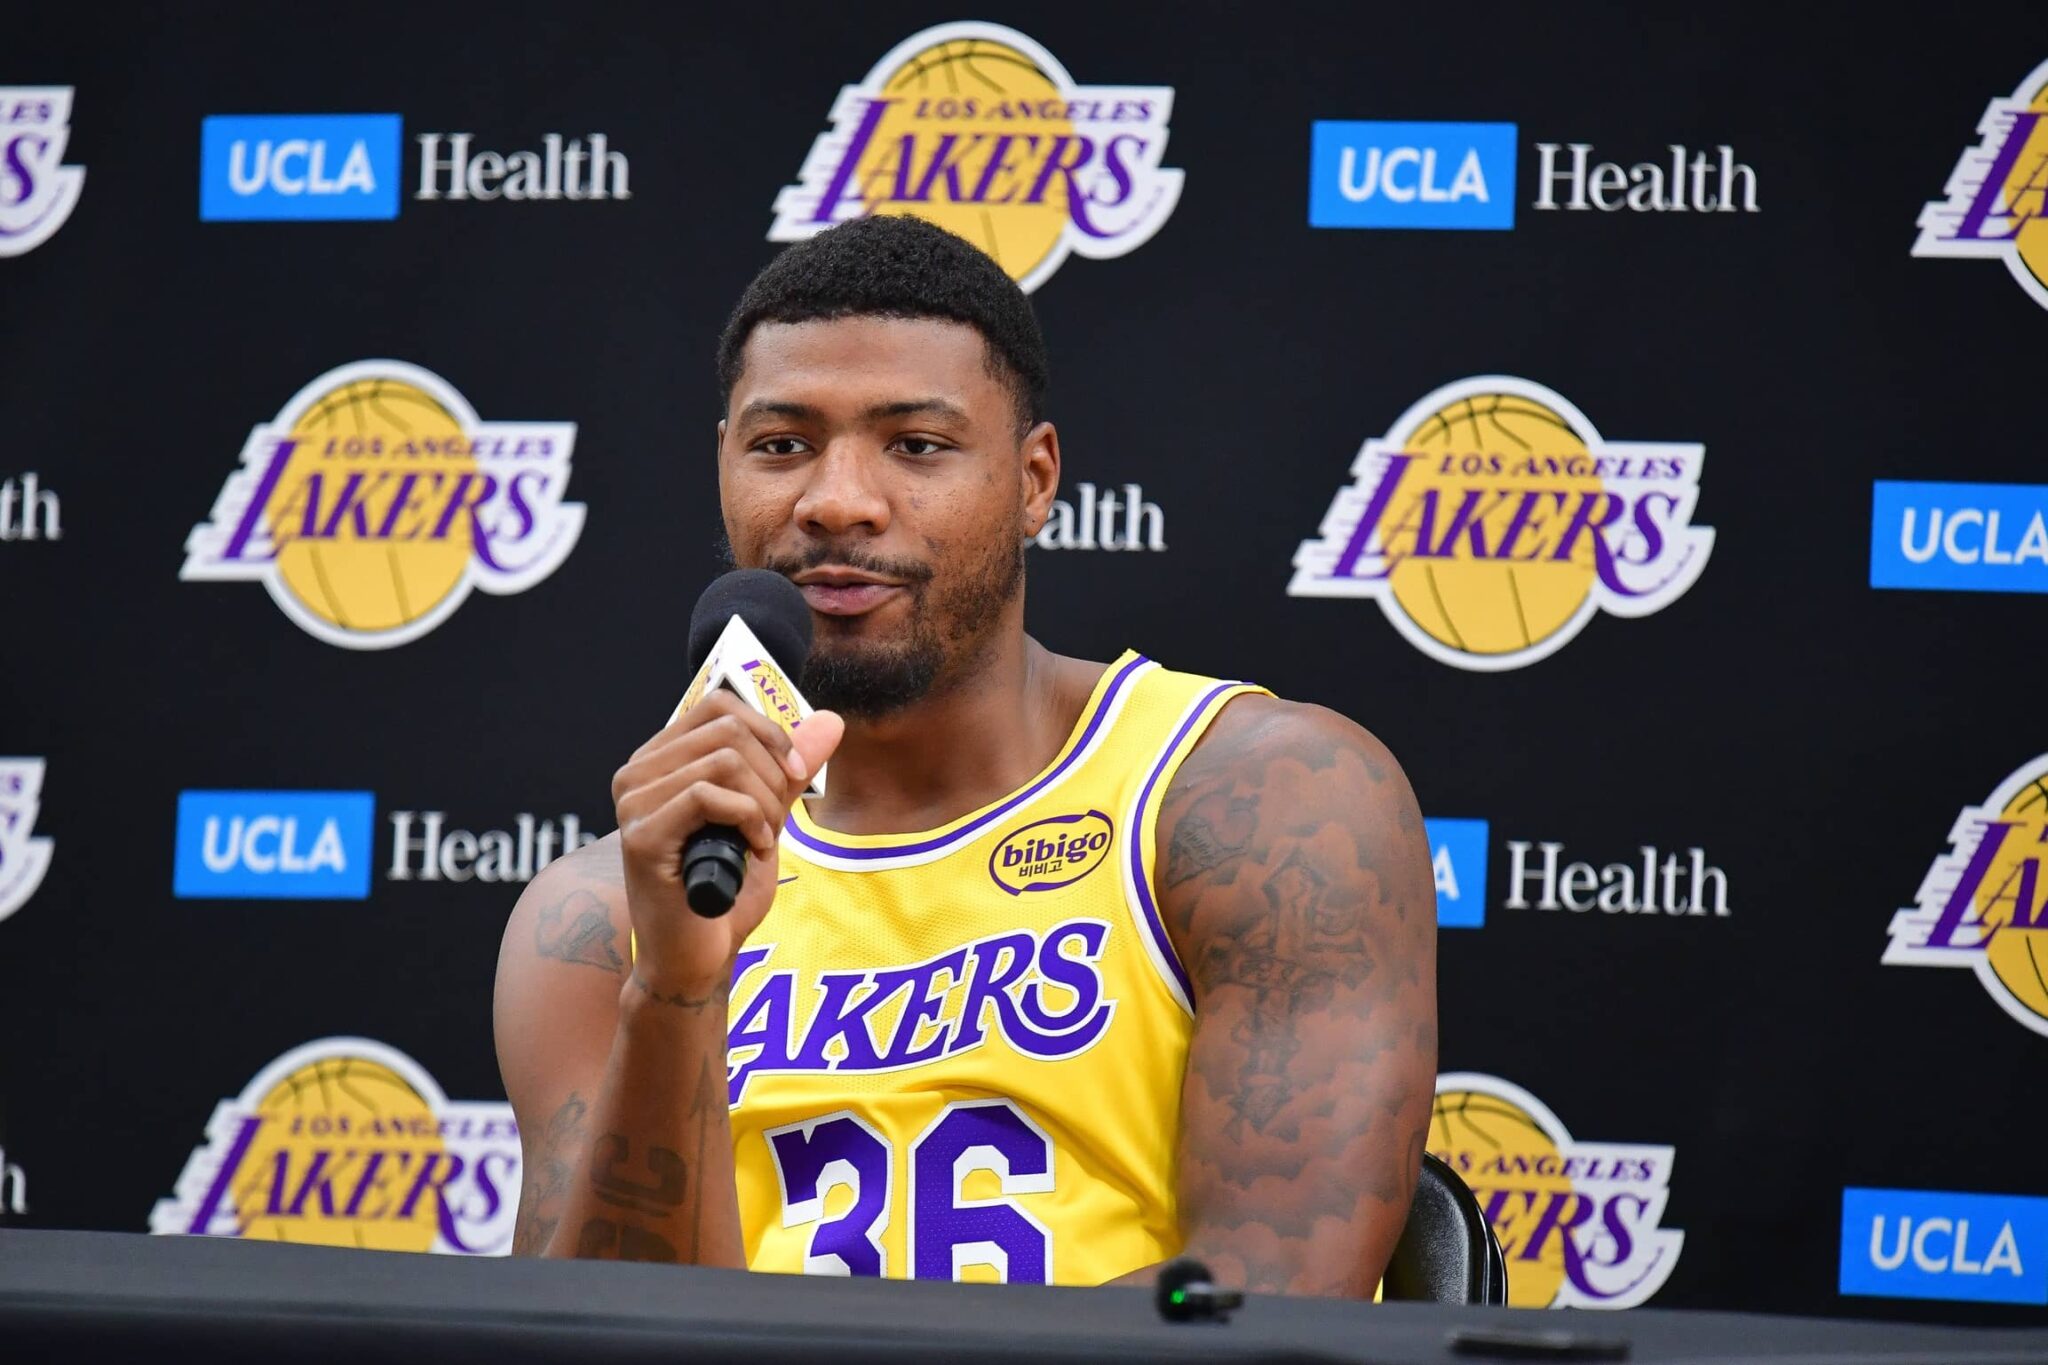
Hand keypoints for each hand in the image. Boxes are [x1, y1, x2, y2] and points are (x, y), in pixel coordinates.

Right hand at [611, 690, 843, 1001]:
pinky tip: (753, 851)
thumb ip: (790, 769)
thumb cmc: (726, 890)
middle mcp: (636, 773)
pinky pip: (708, 796)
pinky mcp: (642, 836)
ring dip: (764, 803)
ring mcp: (633, 803)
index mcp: (660, 760)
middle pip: (727, 728)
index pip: (720, 704)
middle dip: (773, 774)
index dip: (769, 730)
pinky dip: (749, 820)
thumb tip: (830, 720)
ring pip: (724, 761)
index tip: (795, 773)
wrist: (698, 957)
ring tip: (762, 840)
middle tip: (776, 821)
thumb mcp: (768, 817)